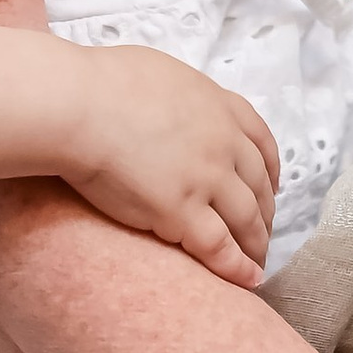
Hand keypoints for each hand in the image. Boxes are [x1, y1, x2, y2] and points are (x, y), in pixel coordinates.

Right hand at [53, 41, 281, 289]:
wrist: (80, 107)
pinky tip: (248, 279)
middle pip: (258, 185)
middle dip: (264, 212)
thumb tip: (176, 109)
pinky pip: (219, 247)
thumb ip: (183, 98)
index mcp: (219, 107)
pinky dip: (238, 267)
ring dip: (256, 243)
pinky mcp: (182, 213)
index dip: (270, 169)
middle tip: (262, 231)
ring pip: (246, 219)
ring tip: (257, 262)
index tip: (272, 186)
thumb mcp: (163, 73)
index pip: (261, 142)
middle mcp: (223, 144)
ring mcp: (207, 179)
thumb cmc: (104, 83)